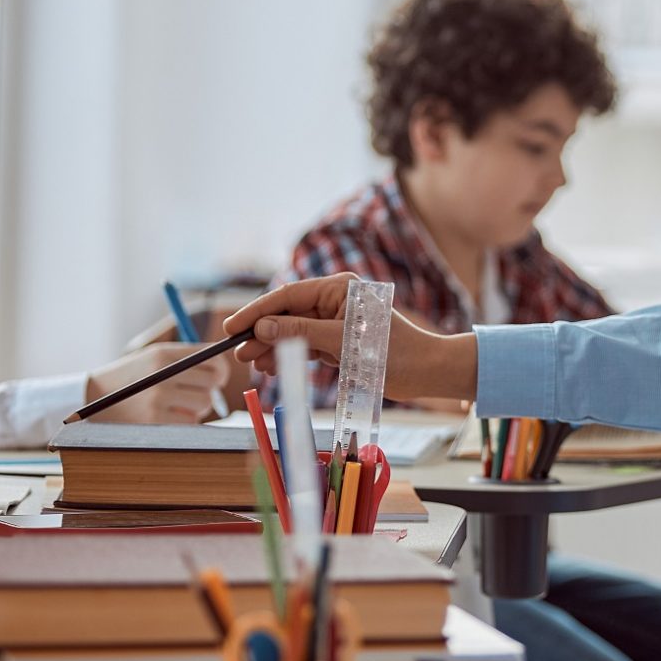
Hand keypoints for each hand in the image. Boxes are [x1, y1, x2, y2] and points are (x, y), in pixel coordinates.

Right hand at [84, 341, 229, 423]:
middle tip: (196, 394)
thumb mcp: (153, 357)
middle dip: (209, 391)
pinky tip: (167, 417)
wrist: (92, 396)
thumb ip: (185, 359)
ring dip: (196, 408)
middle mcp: (163, 373)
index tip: (218, 378)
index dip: (221, 371)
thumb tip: (222, 368)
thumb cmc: (130, 377)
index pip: (211, 358)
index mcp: (164, 353)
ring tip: (176, 405)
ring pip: (203, 404)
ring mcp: (158, 397)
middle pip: (212, 383)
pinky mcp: (154, 420)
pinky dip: (184, 421)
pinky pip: (189, 422)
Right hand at [222, 274, 477, 402]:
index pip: (287, 296)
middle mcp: (334, 301)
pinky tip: (271, 366)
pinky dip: (288, 356)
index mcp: (337, 289)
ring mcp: (334, 322)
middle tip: (238, 350)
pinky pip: (305, 346)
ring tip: (252, 363)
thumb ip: (301, 332)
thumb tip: (263, 328)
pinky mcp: (338, 342)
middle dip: (261, 332)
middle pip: (286, 314)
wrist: (427, 372)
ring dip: (272, 347)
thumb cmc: (395, 352)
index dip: (257, 312)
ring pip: (293, 332)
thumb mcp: (343, 342)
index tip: (232, 326)